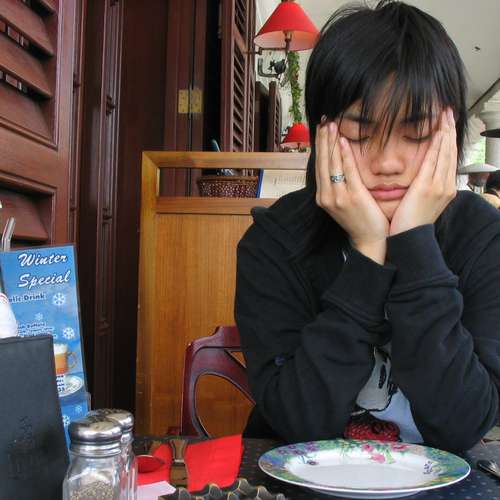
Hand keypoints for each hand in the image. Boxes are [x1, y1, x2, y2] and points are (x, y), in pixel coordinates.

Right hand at [315, 121, 389, 263]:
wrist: (370, 241)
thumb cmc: (360, 221)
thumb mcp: (344, 203)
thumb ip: (340, 185)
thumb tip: (340, 166)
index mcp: (324, 196)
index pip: (320, 165)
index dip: (319, 146)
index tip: (321, 128)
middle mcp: (326, 196)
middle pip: (322, 162)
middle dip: (322, 139)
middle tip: (323, 119)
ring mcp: (337, 197)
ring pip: (331, 164)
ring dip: (330, 142)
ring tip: (330, 124)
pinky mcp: (352, 197)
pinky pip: (346, 172)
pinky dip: (343, 155)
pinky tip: (342, 141)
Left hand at [389, 108, 456, 235]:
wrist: (409, 239)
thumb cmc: (410, 223)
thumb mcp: (421, 203)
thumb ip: (424, 188)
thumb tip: (422, 179)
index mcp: (444, 188)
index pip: (448, 158)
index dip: (448, 139)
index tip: (446, 124)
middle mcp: (445, 185)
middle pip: (450, 151)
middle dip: (449, 130)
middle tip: (448, 112)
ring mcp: (439, 186)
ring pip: (445, 153)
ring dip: (445, 132)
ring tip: (444, 115)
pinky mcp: (427, 188)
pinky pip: (434, 162)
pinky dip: (437, 146)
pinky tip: (438, 132)